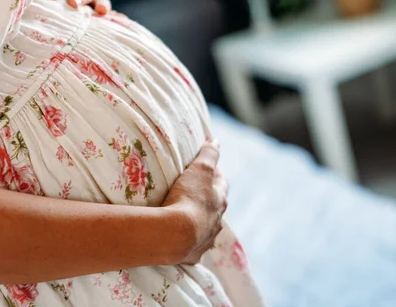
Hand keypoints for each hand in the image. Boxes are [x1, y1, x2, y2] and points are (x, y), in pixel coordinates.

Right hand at [162, 139, 228, 264]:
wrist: (174, 234)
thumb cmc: (188, 198)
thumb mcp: (200, 170)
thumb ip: (209, 154)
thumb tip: (216, 140)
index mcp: (219, 200)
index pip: (221, 185)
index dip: (216, 177)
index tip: (210, 172)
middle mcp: (217, 221)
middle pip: (216, 208)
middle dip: (209, 201)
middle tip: (198, 194)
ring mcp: (206, 239)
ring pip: (208, 229)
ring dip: (201, 223)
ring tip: (188, 219)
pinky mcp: (193, 254)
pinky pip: (194, 247)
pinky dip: (190, 242)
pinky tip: (183, 241)